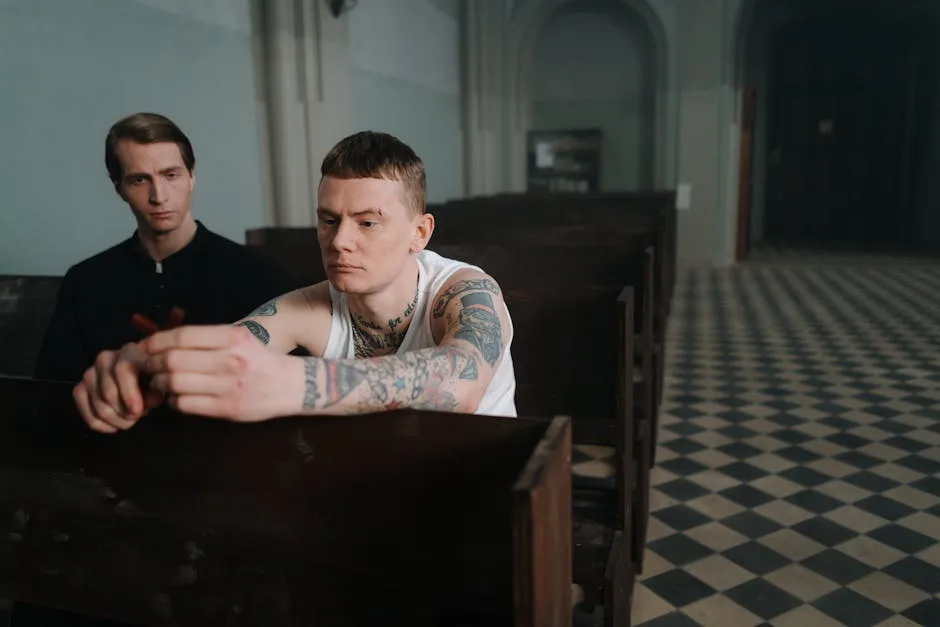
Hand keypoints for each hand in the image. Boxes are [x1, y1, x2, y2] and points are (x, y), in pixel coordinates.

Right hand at [73, 342, 162, 432]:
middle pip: (109, 392)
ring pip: (98, 404)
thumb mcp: (160, 383)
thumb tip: (151, 400)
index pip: (123, 369)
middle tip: (136, 417)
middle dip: (124, 413)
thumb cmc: (152, 381)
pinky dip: (100, 424)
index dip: (129, 394)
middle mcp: (105, 358)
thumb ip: (157, 390)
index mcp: (128, 352)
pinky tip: (113, 426)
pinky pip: (86, 411)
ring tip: (129, 421)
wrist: (139, 380)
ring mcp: (90, 373)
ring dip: (115, 420)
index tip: (137, 412)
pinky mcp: (80, 388)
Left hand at [141, 324, 293, 421]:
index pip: (183, 336)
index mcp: (232, 338)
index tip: (145, 346)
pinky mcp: (227, 408)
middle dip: (152, 363)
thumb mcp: (239, 339)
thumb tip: (163, 342)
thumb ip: (207, 340)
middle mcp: (231, 360)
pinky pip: (185, 404)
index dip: (157, 341)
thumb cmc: (258, 360)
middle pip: (173, 360)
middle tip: (148, 365)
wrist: (290, 385)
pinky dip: (173, 400)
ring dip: (160, 383)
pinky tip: (177, 396)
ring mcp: (229, 386)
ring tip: (160, 382)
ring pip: (175, 383)